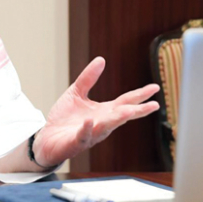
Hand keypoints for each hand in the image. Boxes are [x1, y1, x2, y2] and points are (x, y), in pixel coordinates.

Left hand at [33, 57, 159, 166]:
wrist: (47, 138)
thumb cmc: (65, 119)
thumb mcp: (76, 93)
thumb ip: (88, 78)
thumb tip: (101, 59)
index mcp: (105, 112)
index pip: (126, 101)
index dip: (141, 95)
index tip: (155, 87)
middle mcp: (102, 123)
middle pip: (123, 115)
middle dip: (138, 111)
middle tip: (153, 105)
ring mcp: (91, 133)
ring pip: (107, 127)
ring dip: (117, 119)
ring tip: (128, 111)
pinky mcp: (77, 141)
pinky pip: (84, 135)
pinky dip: (87, 129)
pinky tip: (90, 121)